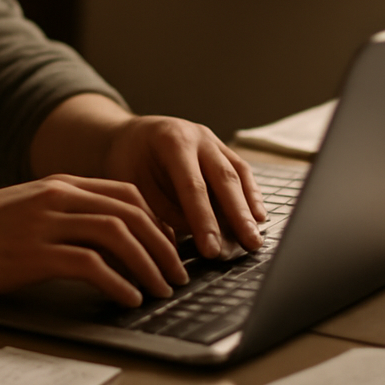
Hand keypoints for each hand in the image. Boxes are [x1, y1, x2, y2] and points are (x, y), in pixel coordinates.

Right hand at [0, 175, 187, 305]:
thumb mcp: (22, 211)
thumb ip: (60, 216)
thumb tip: (99, 243)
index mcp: (57, 185)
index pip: (126, 193)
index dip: (157, 221)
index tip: (170, 248)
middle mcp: (57, 197)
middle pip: (132, 212)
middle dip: (164, 246)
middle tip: (178, 275)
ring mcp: (45, 223)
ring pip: (119, 234)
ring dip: (149, 264)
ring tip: (162, 290)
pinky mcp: (33, 253)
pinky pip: (91, 265)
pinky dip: (118, 283)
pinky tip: (128, 299)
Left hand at [102, 116, 266, 258]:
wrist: (128, 135)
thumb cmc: (126, 161)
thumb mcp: (132, 184)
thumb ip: (162, 208)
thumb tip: (195, 234)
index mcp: (171, 141)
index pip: (192, 186)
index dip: (204, 220)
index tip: (212, 250)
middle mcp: (197, 136)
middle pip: (224, 178)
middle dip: (238, 215)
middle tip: (249, 245)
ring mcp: (212, 140)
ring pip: (238, 174)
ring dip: (249, 207)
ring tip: (256, 237)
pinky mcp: (221, 148)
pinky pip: (241, 171)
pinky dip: (251, 194)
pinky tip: (258, 216)